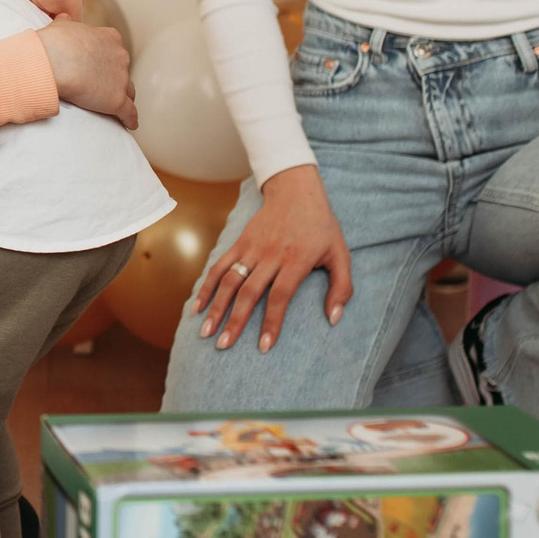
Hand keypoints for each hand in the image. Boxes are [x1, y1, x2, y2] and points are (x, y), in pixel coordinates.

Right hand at [40, 18, 135, 128]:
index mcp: (109, 38)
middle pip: (123, 72)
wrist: (54, 62)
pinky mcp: (117, 101)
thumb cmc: (55, 43)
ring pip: (129, 92)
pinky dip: (130, 119)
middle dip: (116, 79)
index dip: (107, 61)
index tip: (99, 67)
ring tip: (118, 108)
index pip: (114, 51)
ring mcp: (121, 79)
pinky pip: (129, 113)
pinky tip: (130, 125)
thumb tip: (64, 18)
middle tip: (103, 87)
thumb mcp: (61, 25)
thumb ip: (67, 22)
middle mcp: (121, 56)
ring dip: (123, 98)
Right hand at [189, 165, 352, 353]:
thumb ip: (342, 287)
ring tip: (206, 332)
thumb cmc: (321, 226)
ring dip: (216, 307)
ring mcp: (252, 248)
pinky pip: (219, 266)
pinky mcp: (239, 243)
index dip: (271, 322)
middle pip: (248, 292)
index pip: (280, 296)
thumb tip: (334, 318)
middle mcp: (271, 255)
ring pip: (229, 280)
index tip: (263, 347)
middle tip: (224, 346)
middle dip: (235, 321)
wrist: (295, 190)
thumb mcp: (341, 254)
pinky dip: (206, 286)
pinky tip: (196, 306)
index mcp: (296, 260)